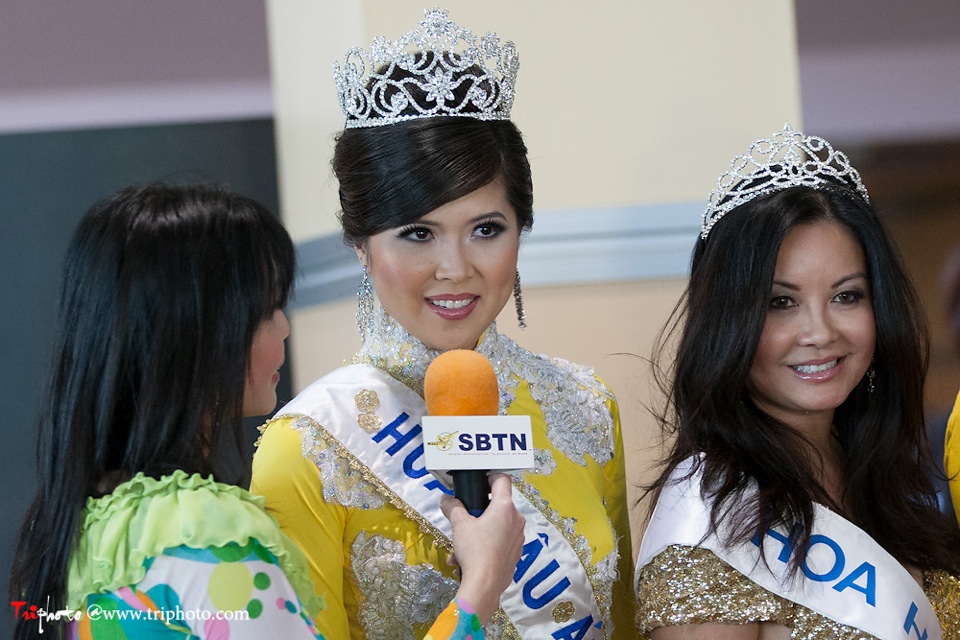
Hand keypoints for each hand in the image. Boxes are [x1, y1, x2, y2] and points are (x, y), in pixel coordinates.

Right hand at [440, 472, 524, 623]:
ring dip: (479, 531)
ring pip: (497, 526)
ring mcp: (518, 537)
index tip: (478, 483)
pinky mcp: (516, 553)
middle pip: (498, 505)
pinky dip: (485, 545)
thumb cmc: (474, 550)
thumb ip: (453, 508)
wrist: (485, 585)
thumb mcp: (459, 525)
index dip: (490, 477)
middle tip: (463, 519)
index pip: (502, 480)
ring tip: (460, 547)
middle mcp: (516, 519)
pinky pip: (499, 542)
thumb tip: (445, 500)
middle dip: (479, 511)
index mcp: (505, 507)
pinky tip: (468, 558)